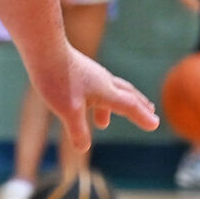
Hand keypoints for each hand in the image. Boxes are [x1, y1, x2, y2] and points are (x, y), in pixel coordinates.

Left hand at [28, 47, 159, 154]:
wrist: (44, 49)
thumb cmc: (58, 80)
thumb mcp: (69, 111)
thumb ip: (78, 131)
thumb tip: (84, 149)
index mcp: (106, 91)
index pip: (130, 106)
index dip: (143, 117)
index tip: (155, 124)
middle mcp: (103, 81)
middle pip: (127, 93)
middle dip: (139, 105)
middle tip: (150, 112)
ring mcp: (90, 73)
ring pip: (110, 90)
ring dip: (114, 104)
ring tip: (103, 123)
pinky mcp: (78, 69)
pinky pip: (94, 86)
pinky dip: (95, 99)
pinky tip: (80, 103)